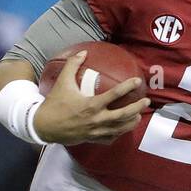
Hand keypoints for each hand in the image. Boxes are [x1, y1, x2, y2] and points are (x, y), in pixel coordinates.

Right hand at [33, 50, 149, 144]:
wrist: (44, 126)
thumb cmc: (54, 103)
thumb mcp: (62, 82)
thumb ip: (73, 65)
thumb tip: (83, 51)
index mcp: (91, 105)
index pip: (115, 95)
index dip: (128, 87)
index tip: (137, 81)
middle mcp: (96, 119)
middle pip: (123, 115)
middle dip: (137, 108)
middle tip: (146, 101)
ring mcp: (96, 131)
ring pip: (120, 129)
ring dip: (131, 122)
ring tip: (138, 116)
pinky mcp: (92, 139)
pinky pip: (110, 138)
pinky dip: (118, 134)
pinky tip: (123, 129)